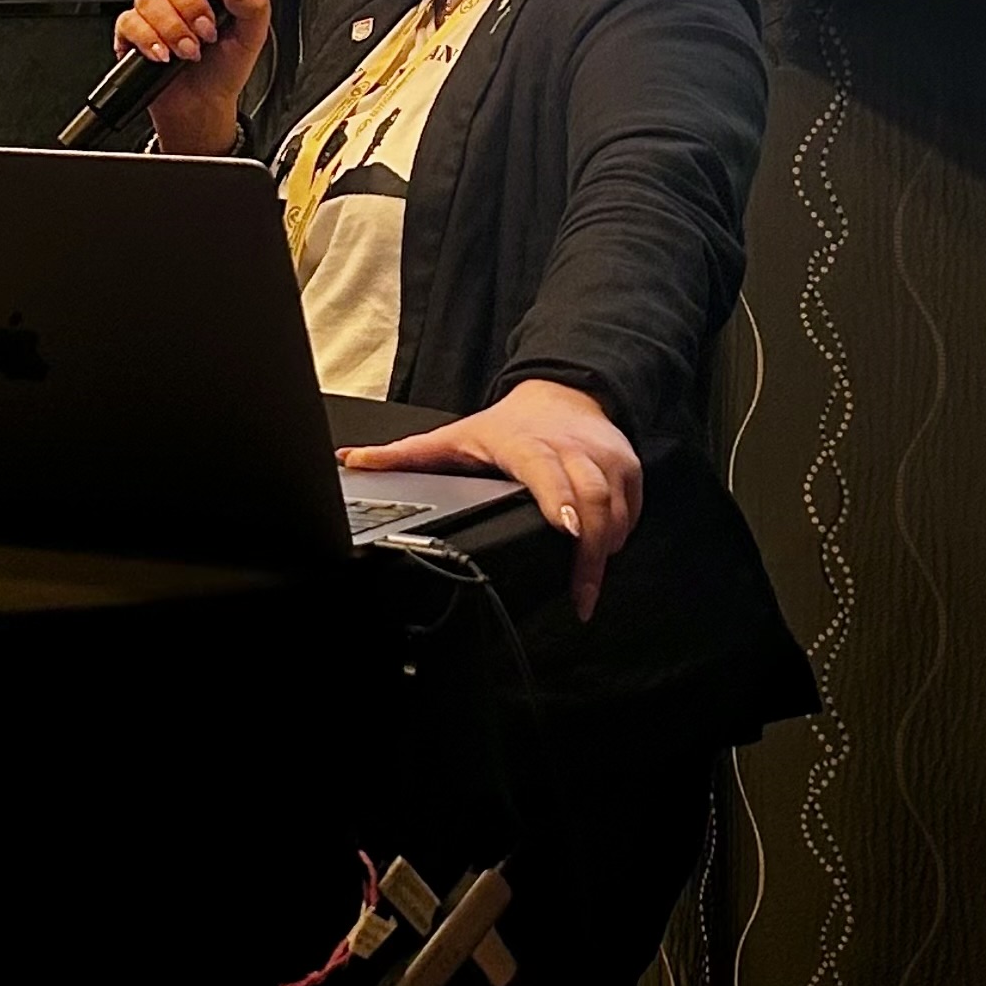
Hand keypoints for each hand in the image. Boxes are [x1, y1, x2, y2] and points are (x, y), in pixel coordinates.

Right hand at [111, 0, 273, 155]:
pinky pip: (129, 22)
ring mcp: (153, 13)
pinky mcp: (131, 34)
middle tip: (206, 32)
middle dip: (191, 6)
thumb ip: (254, 4)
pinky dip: (148, 40)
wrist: (203, 105)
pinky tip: (165, 56)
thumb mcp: (252, 36)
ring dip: (173, 28)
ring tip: (190, 51)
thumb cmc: (225, 69)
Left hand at [338, 379, 641, 621]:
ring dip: (606, 548)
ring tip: (587, 588)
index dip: (559, 501)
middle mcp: (571, 447)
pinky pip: (632, 508)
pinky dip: (622, 535)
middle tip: (581, 593)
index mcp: (526, 443)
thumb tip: (352, 462)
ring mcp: (604, 456)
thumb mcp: (455, 438)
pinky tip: (604, 558)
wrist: (565, 392)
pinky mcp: (627, 467)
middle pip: (590, 497)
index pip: (547, 472)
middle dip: (590, 547)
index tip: (564, 531)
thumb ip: (405, 456)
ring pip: (615, 506)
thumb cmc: (508, 425)